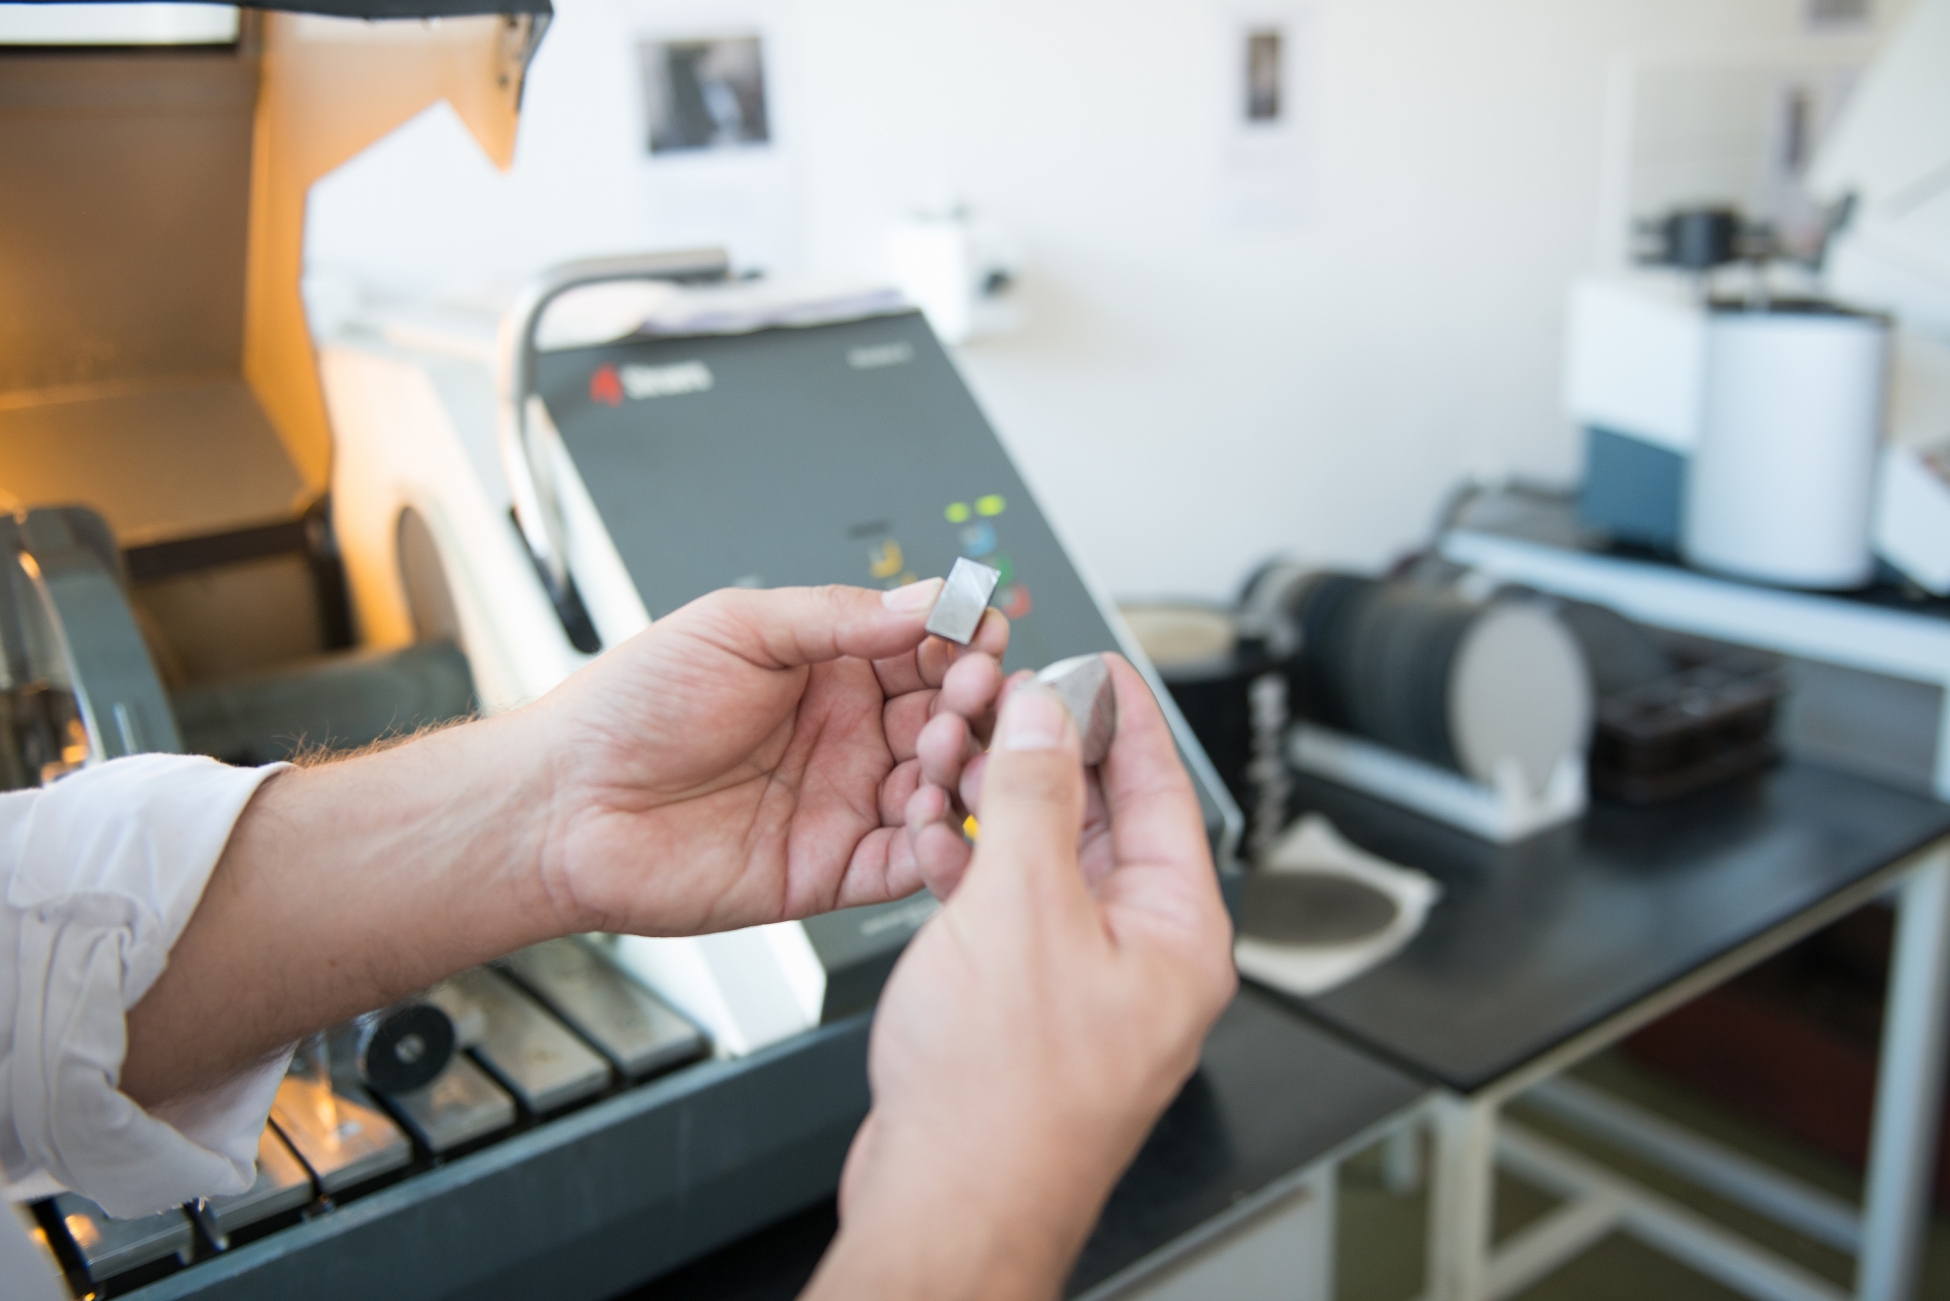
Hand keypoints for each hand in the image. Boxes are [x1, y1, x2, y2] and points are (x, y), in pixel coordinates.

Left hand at [528, 581, 1008, 935]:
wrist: (563, 803)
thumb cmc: (628, 708)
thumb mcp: (737, 627)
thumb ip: (838, 617)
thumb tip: (925, 600)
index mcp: (828, 670)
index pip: (926, 650)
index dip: (962, 641)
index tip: (983, 631)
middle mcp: (847, 736)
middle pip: (951, 719)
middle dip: (978, 702)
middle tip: (978, 690)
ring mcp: (844, 804)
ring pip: (941, 789)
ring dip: (965, 768)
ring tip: (952, 747)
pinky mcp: (832, 871)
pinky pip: (907, 863)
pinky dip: (936, 844)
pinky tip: (933, 814)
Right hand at [804, 658, 1236, 1299]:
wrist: (949, 1205)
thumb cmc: (1003, 1102)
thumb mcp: (1021, 910)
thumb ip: (1035, 795)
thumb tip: (1046, 712)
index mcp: (1179, 930)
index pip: (1163, 788)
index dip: (1125, 714)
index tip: (1095, 662)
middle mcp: (1144, 955)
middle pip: (1104, 819)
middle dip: (1048, 756)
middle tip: (1003, 701)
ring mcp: (1088, 982)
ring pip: (1050, 862)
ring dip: (1002, 810)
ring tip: (956, 762)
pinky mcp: (1032, 1006)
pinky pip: (1013, 911)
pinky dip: (977, 871)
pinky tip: (939, 843)